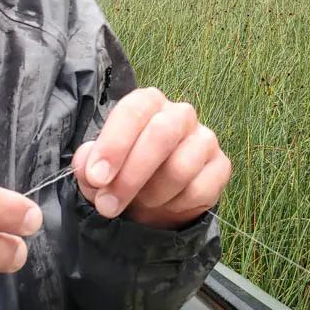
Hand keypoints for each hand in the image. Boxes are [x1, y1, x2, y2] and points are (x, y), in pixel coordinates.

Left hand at [74, 87, 230, 229]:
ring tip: (139, 203)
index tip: (97, 178)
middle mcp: (180, 114)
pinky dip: (176, 206)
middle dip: (131, 175)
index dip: (114, 144)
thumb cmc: (124, 174)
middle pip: (162, 134)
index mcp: (148, 103)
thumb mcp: (98, 171)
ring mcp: (205, 138)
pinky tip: (165, 206)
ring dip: (151, 194)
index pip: (134, 109)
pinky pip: (200, 189)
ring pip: (181, 166)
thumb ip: (87, 165)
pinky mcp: (222, 166)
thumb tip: (88, 167)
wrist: (156, 201)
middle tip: (108, 205)